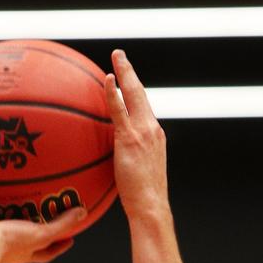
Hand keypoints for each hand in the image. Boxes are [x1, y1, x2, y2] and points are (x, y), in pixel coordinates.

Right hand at [0, 206, 86, 262]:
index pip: (46, 252)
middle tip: (37, 213)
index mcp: (23, 252)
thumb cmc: (9, 243)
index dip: (58, 246)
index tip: (70, 239)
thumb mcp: (40, 234)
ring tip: (0, 197)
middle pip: (22, 239)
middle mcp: (6, 248)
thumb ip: (61, 225)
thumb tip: (83, 213)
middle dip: (28, 229)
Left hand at [105, 50, 170, 220]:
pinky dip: (115, 93)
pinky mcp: (131, 138)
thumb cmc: (142, 199)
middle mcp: (152, 129)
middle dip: (130, 72)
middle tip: (120, 55)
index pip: (144, 108)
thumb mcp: (137, 174)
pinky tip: (108, 79)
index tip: (127, 78)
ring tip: (116, 57)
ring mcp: (143, 132)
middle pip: (141, 93)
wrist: (150, 206)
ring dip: (125, 73)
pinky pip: (121, 110)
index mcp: (154, 136)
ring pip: (135, 95)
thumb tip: (113, 161)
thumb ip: (128, 160)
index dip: (135, 91)